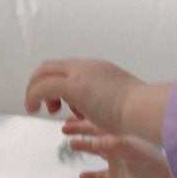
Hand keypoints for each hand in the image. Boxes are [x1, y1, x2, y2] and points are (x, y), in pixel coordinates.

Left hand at [25, 58, 139, 133]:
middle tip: (42, 104)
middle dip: (40, 83)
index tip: (60, 103)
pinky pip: (42, 87)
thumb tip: (107, 111)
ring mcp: (80, 73)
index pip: (68, 68)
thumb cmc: (139, 112)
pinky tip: (32, 109)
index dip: (57, 82)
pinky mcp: (74, 86)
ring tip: (35, 109)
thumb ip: (110, 102)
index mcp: (99, 68)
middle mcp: (87, 66)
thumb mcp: (122, 102)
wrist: (144, 108)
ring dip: (34, 91)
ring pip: (43, 73)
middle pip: (51, 65)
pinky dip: (32, 96)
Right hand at [63, 117, 176, 177]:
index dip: (84, 121)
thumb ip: (116, 146)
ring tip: (71, 144)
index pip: (99, 125)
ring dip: (85, 147)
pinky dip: (92, 176)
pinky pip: (102, 176)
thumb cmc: (152, 167)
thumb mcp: (132, 154)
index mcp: (122, 137)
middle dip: (81, 130)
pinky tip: (81, 177)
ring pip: (98, 152)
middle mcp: (120, 147)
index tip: (68, 117)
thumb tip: (96, 139)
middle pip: (96, 135)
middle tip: (64, 128)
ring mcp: (120, 163)